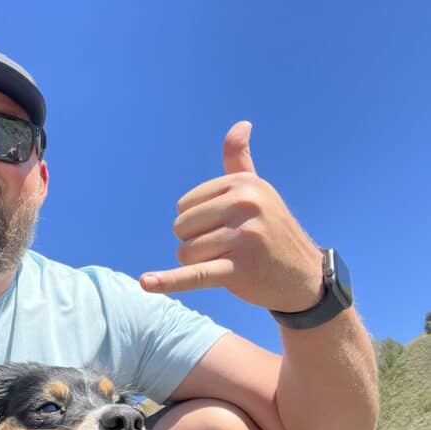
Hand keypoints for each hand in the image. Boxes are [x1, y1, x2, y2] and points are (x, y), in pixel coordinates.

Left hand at [140, 121, 323, 312]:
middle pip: (181, 227)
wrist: (304, 276)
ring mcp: (244, 237)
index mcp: (244, 184)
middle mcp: (245, 205)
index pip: (184, 205)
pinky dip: (169, 281)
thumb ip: (240, 162)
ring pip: (185, 253)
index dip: (196, 223)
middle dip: (195, 243)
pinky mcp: (240, 269)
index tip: (226, 228)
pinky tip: (147, 283)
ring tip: (229, 263)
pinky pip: (195, 274)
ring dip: (199, 263)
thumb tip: (240, 124)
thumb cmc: (272, 231)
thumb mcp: (258, 192)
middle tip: (227, 249)